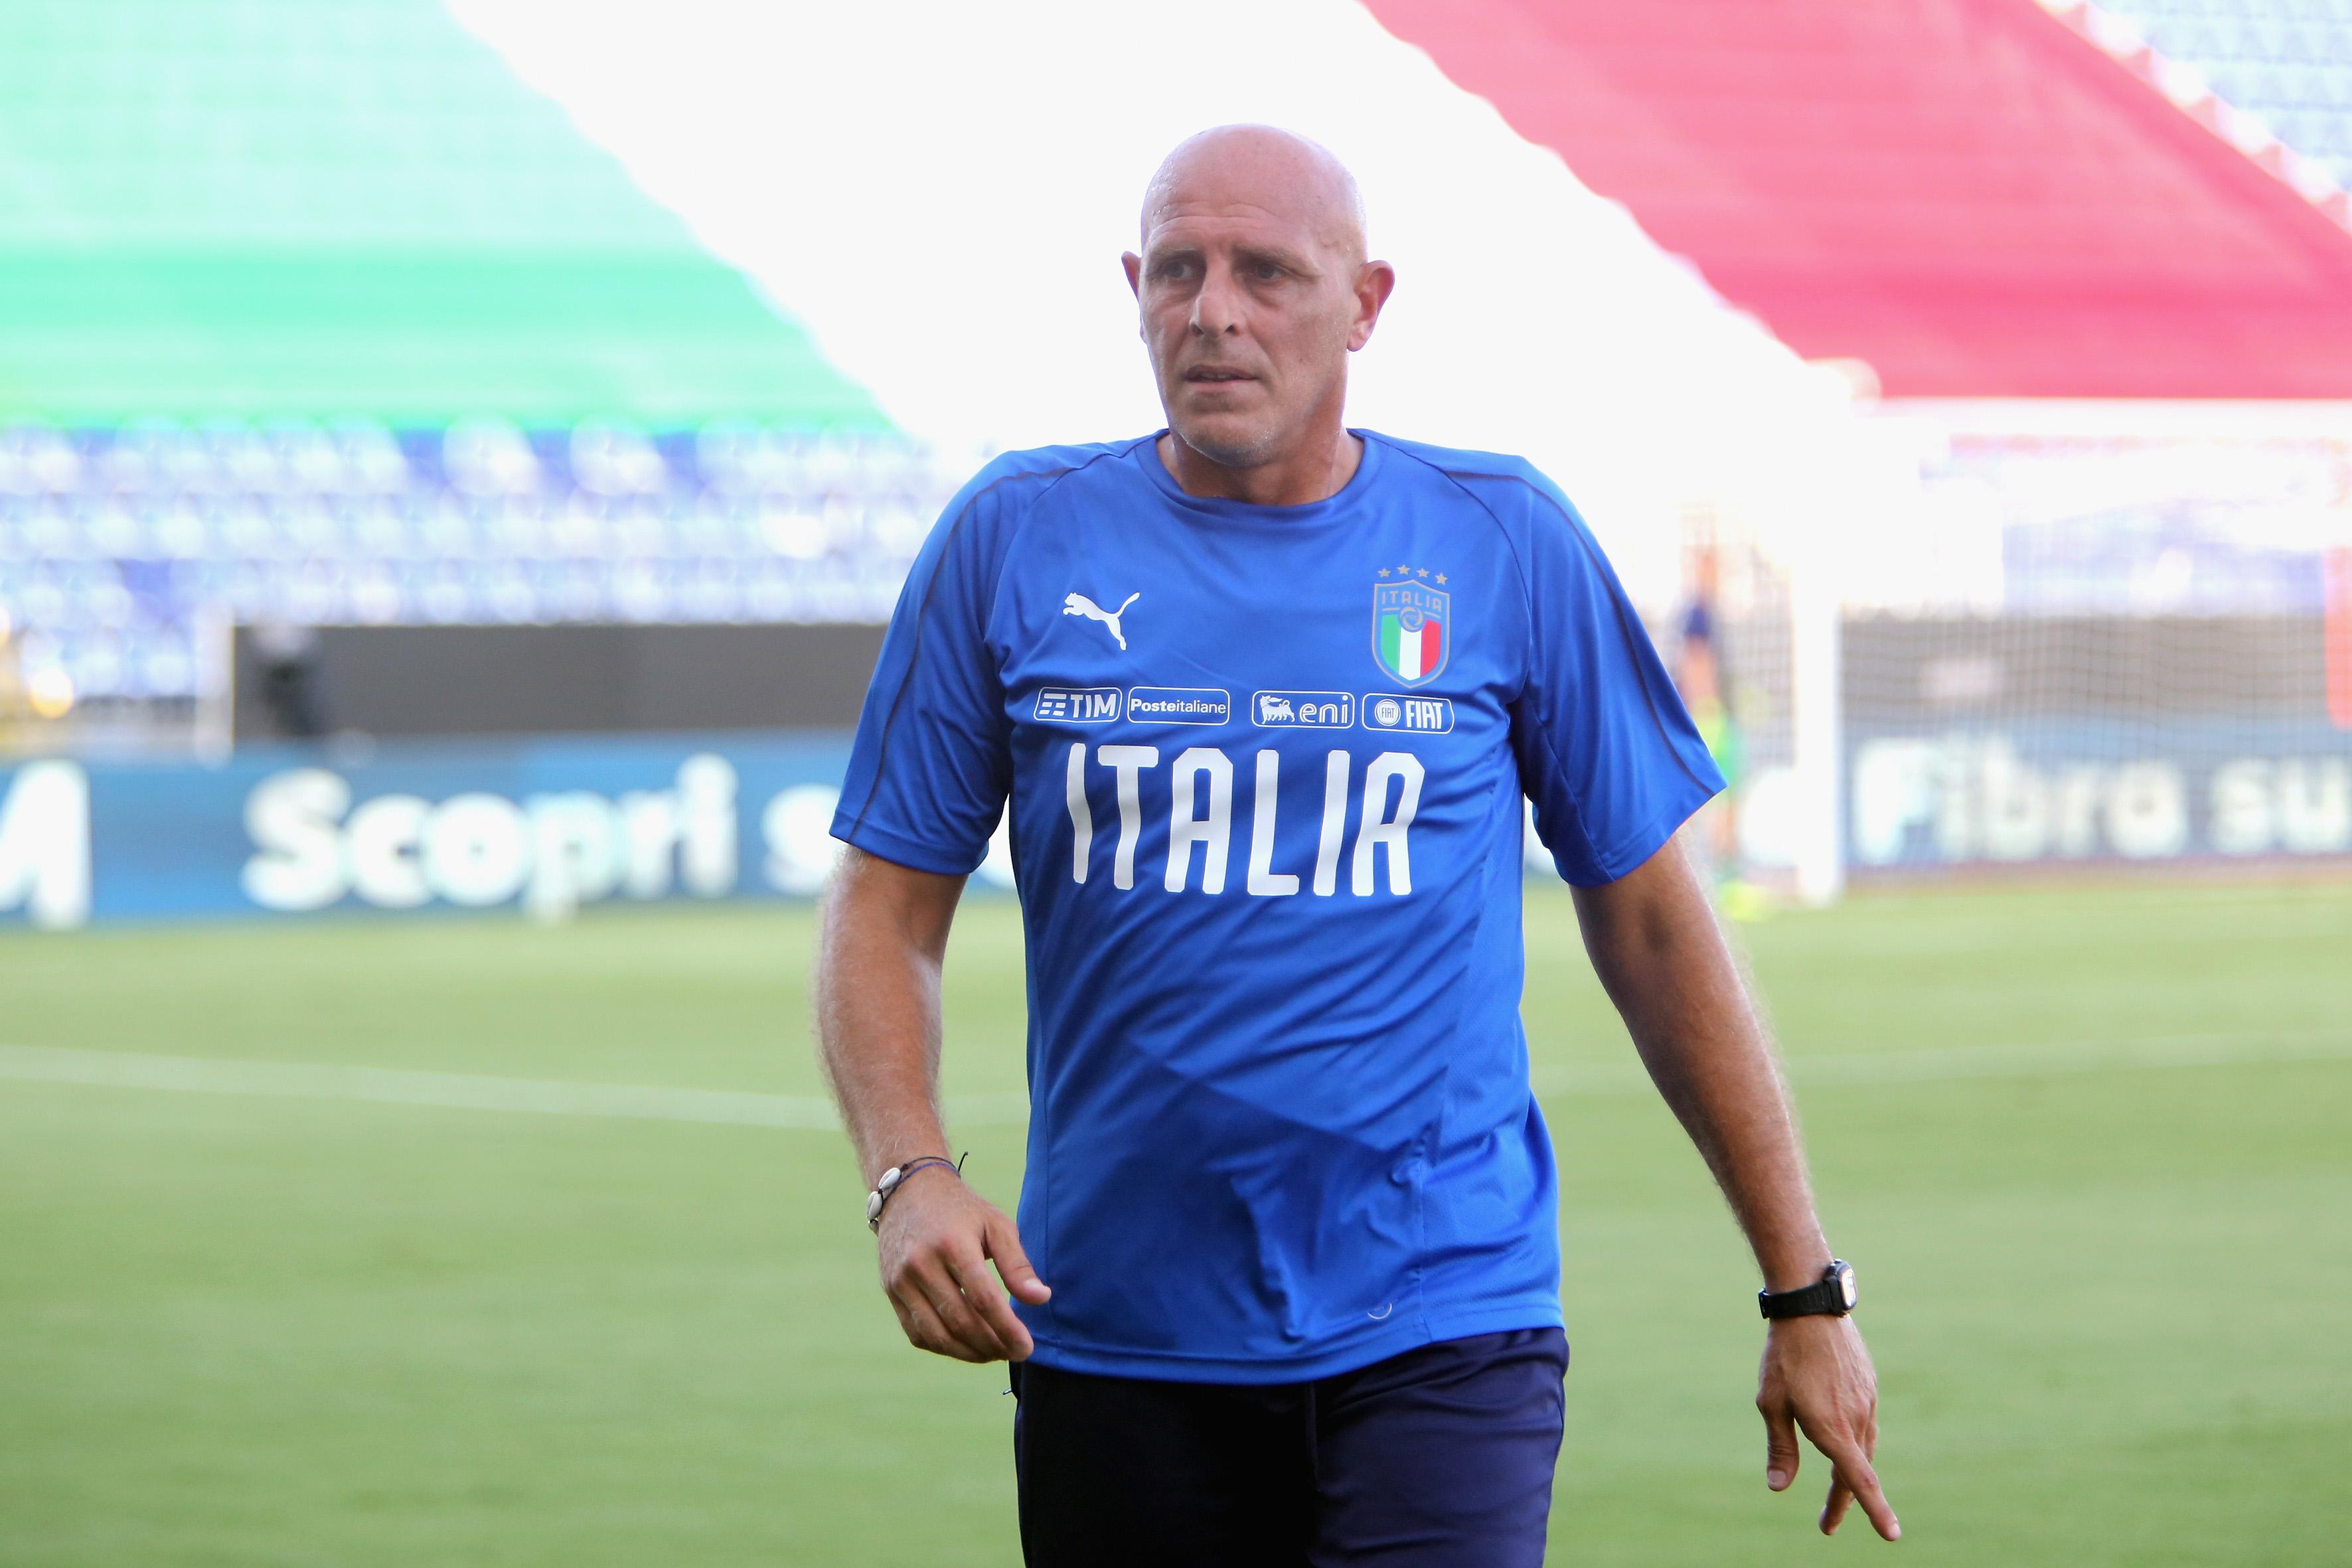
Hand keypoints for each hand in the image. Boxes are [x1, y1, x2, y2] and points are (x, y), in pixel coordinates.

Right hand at [875, 1170, 1050, 1362]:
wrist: (908, 1193)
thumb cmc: (962, 1210)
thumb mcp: (996, 1225)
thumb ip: (1017, 1264)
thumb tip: (1041, 1299)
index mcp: (952, 1244)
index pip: (983, 1299)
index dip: (1007, 1329)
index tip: (1028, 1347)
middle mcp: (921, 1264)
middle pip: (960, 1321)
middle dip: (993, 1345)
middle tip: (1016, 1353)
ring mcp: (901, 1280)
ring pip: (937, 1335)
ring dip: (970, 1353)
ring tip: (995, 1353)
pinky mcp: (891, 1292)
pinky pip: (918, 1334)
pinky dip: (945, 1348)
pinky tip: (967, 1347)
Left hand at [1757, 1314, 1898, 1539]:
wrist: (1811, 1307)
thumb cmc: (1784, 1356)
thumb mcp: (1771, 1402)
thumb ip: (1780, 1447)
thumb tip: (1778, 1487)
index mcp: (1831, 1427)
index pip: (1858, 1480)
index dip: (1875, 1510)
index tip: (1892, 1536)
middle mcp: (1855, 1418)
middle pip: (1856, 1472)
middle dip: (1843, 1502)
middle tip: (1827, 1525)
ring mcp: (1866, 1401)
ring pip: (1863, 1448)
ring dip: (1849, 1473)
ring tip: (1835, 1492)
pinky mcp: (1869, 1386)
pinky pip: (1865, 1423)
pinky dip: (1856, 1442)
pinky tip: (1844, 1442)